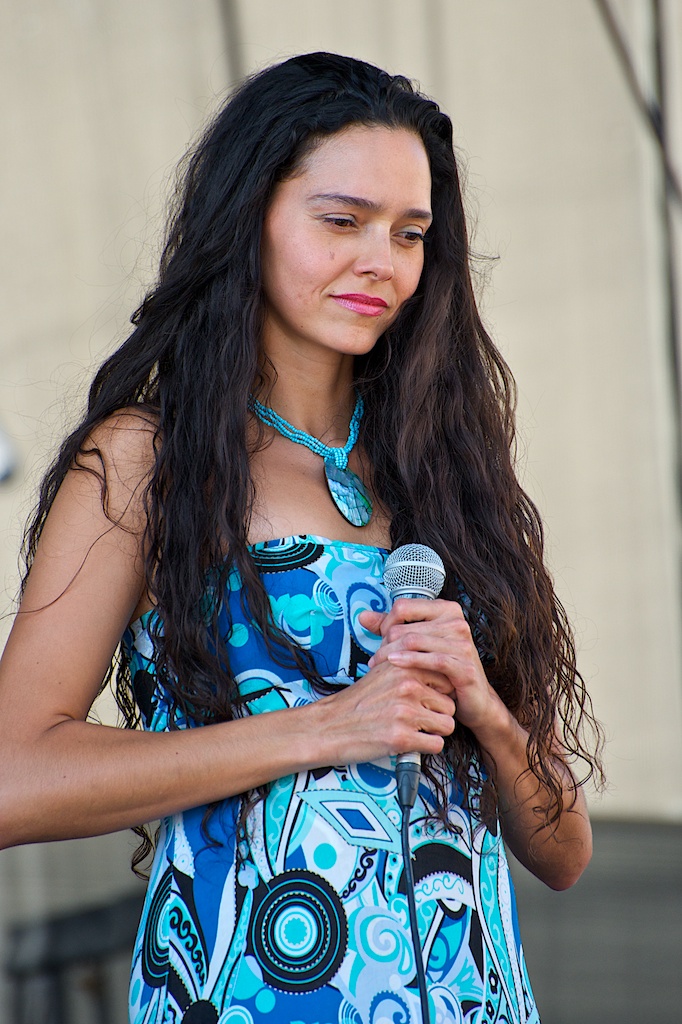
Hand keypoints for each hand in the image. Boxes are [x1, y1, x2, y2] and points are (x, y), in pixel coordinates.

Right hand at [314, 653, 455, 764]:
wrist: (330, 726)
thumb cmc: (357, 701)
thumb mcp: (381, 669)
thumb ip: (406, 660)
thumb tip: (433, 657)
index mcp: (405, 667)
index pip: (447, 679)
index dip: (438, 693)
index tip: (426, 700)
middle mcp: (407, 686)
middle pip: (450, 704)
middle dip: (437, 714)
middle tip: (417, 718)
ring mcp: (405, 712)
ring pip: (447, 725)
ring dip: (433, 732)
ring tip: (413, 729)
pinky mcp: (401, 737)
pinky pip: (436, 744)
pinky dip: (426, 747)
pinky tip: (410, 742)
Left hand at [359, 598, 501, 736]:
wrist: (474, 698)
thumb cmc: (443, 669)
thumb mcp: (418, 643)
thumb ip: (392, 628)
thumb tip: (363, 616)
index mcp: (446, 610)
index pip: (403, 606)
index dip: (385, 623)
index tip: (380, 641)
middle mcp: (456, 622)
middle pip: (404, 627)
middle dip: (385, 644)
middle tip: (376, 660)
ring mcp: (462, 643)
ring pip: (412, 642)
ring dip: (390, 655)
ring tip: (379, 666)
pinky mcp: (464, 665)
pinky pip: (430, 660)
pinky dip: (408, 662)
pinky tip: (394, 666)